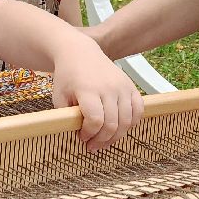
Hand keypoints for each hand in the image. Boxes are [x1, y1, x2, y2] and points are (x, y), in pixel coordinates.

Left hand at [49, 35, 143, 150]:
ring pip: (127, 120)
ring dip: (116, 136)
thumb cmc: (67, 76)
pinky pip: (138, 109)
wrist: (79, 52)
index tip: (81, 137)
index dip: (89, 134)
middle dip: (102, 140)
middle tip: (92, 145)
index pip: (95, 120)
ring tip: (105, 141)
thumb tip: (81, 137)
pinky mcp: (131, 86)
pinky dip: (132, 123)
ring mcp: (122, 86)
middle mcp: (108, 87)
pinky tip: (120, 129)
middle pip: (112, 123)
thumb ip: (68, 117)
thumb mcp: (60, 97)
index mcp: (88, 90)